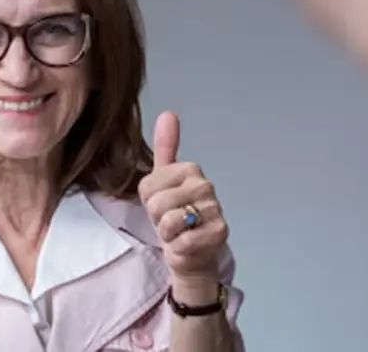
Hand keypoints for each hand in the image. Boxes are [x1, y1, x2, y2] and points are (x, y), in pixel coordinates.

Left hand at [138, 111, 228, 288]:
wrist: (191, 253)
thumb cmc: (174, 215)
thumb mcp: (161, 181)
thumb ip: (165, 148)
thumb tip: (168, 113)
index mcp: (190, 169)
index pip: (147, 186)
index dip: (148, 201)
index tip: (162, 204)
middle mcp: (206, 185)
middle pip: (157, 203)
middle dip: (158, 219)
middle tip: (171, 221)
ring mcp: (215, 210)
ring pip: (169, 221)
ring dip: (168, 234)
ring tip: (178, 232)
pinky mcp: (220, 234)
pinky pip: (182, 241)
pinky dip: (179, 248)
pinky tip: (187, 245)